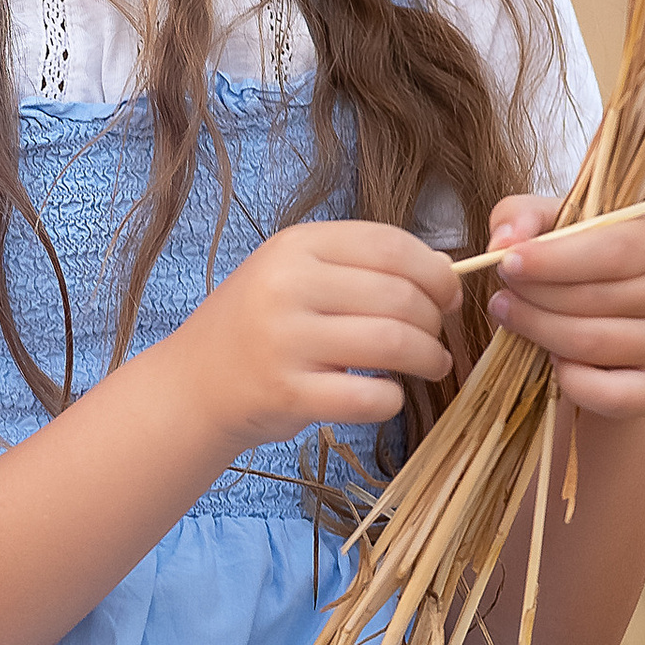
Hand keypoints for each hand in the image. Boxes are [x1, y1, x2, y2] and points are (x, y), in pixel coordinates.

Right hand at [176, 220, 459, 452]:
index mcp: (296, 246)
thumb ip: (358, 267)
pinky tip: (388, 396)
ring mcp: (284, 341)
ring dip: (428, 357)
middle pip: (398, 295)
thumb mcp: (295, 274)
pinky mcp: (287, 394)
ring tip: (432, 364)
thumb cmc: (260, 326)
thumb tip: (444, 272)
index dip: (434, 271)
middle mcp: (287, 286)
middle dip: (434, 318)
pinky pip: (368, 397)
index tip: (449, 294)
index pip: (389, 245)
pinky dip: (393, 399)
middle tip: (437, 336)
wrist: (194, 383)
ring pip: (391, 342)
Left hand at [482, 194, 644, 417]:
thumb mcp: (553, 229)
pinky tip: (552, 360)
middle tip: (500, 297)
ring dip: (540, 332)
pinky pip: (609, 393)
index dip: (555, 258)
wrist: (608, 333)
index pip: (614, 249)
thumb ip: (522, 218)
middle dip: (537, 298)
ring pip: (596, 343)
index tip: (507, 263)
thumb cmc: (582, 269)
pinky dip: (570, 379)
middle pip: (600, 297)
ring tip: (511, 318)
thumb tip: (503, 242)